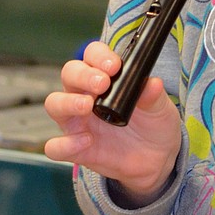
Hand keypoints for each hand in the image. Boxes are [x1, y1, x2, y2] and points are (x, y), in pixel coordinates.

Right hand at [44, 40, 182, 205]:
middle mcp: (85, 95)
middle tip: (102, 83)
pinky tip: (86, 141)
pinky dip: (65, 144)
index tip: (114, 65)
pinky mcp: (75, 149)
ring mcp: (77, 122)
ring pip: (54, 104)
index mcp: (105, 78)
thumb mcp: (160, 108)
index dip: (99, 56)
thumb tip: (153, 83)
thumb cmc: (153, 124)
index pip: (92, 56)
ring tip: (87, 106)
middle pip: (69, 74)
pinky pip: (56, 146)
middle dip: (82, 75)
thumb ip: (153, 95)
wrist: (157, 158)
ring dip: (67, 102)